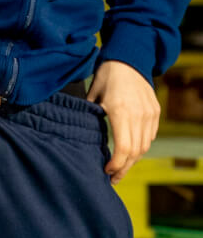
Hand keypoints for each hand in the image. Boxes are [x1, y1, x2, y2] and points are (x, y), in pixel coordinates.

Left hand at [88, 59, 159, 182]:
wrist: (128, 59)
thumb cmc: (105, 76)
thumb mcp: (92, 95)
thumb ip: (90, 115)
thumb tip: (81, 135)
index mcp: (121, 112)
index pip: (124, 148)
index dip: (116, 164)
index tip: (106, 171)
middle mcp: (139, 116)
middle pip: (136, 152)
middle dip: (124, 168)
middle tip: (113, 177)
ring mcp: (150, 114)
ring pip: (145, 146)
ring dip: (133, 159)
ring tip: (120, 167)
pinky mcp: (155, 112)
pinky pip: (150, 135)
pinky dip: (141, 146)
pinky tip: (130, 151)